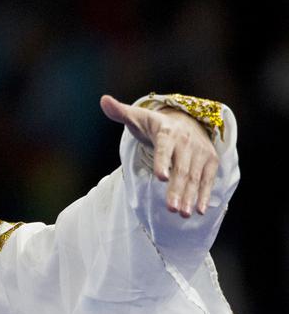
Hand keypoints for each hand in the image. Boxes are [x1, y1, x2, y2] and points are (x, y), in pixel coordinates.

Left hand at [99, 94, 219, 217]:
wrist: (186, 122)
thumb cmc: (154, 124)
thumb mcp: (137, 117)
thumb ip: (120, 112)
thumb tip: (103, 100)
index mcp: (166, 131)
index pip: (163, 148)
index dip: (162, 162)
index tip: (160, 178)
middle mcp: (186, 142)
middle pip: (180, 168)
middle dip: (176, 189)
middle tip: (170, 208)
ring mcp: (200, 152)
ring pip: (194, 177)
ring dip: (189, 196)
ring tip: (181, 213)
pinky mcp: (210, 161)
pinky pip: (207, 180)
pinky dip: (203, 195)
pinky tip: (198, 210)